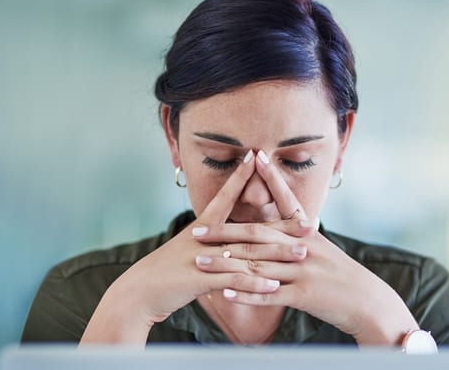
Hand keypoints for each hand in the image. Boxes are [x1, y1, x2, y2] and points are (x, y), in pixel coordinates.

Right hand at [81, 150, 299, 343]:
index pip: (225, 196)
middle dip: (281, 226)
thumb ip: (211, 242)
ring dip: (276, 255)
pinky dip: (253, 284)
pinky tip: (274, 287)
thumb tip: (230, 237)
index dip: (241, 176)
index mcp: (202, 227)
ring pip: (246, 254)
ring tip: (302, 254)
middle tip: (310, 222)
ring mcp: (202, 258)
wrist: (138, 293)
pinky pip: (232, 281)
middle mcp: (204, 238)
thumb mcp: (189, 251)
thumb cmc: (166, 273)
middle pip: (249, 228)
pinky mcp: (200, 279)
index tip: (257, 156)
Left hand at [193, 150, 419, 344]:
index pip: (286, 199)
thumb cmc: (344, 277)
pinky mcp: (304, 295)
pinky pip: (269, 294)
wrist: (368, 303)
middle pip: (258, 235)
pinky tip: (224, 292)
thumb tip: (281, 226)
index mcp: (308, 233)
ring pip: (257, 264)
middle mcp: (304, 247)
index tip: (255, 156)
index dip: (271, 177)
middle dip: (224, 232)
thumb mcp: (323, 250)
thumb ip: (300, 238)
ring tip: (200, 262)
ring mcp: (303, 270)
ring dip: (226, 264)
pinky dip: (246, 293)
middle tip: (197, 230)